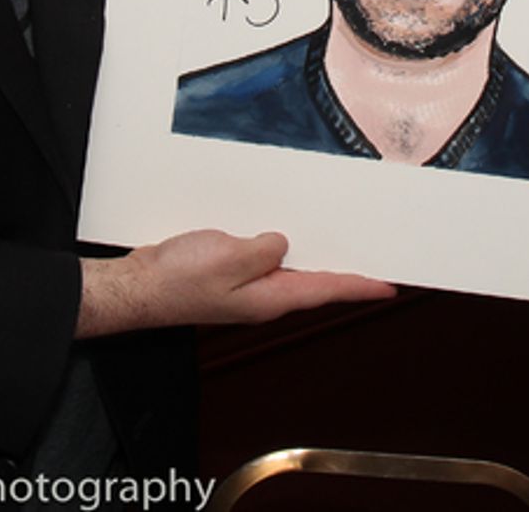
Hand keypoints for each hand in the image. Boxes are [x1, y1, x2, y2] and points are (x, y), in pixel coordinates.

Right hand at [76, 229, 394, 337]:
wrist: (139, 287)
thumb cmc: (176, 280)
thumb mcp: (227, 258)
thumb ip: (262, 249)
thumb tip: (282, 242)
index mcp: (269, 297)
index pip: (326, 290)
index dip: (359, 286)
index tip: (388, 285)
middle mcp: (263, 296)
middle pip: (314, 281)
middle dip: (344, 269)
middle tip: (371, 257)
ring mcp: (246, 287)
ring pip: (290, 269)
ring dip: (312, 254)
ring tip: (337, 239)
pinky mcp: (228, 274)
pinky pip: (264, 258)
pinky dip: (280, 246)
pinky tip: (280, 231)